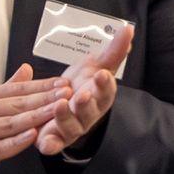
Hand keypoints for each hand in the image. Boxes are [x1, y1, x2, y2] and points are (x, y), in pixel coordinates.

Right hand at [0, 66, 71, 173]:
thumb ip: (4, 88)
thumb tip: (27, 70)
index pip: (17, 89)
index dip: (43, 86)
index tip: (64, 82)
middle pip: (17, 103)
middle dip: (45, 98)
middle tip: (69, 93)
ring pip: (10, 123)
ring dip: (36, 116)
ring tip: (57, 110)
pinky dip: (15, 142)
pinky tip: (30, 137)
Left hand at [37, 24, 132, 156]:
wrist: (62, 102)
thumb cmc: (82, 84)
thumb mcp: (96, 64)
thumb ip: (113, 50)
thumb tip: (129, 29)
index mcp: (100, 97)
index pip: (106, 91)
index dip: (105, 84)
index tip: (102, 74)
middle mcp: (88, 114)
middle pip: (90, 110)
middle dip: (86, 103)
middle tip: (82, 94)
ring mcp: (72, 127)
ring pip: (71, 125)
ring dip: (66, 117)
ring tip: (59, 105)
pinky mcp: (55, 138)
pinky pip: (53, 144)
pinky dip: (50, 145)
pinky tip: (44, 143)